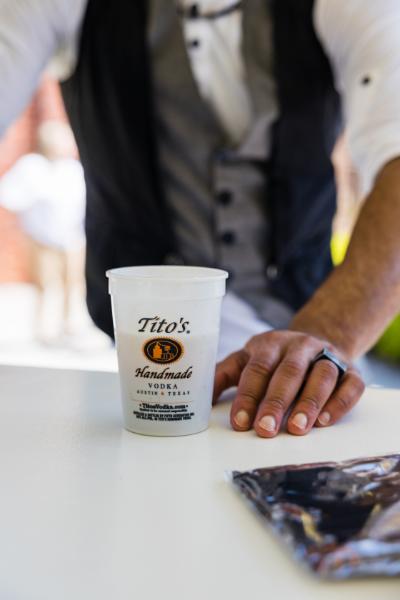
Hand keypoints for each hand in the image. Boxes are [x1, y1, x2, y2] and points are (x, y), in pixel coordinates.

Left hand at [213, 331, 364, 436]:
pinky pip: (350, 384)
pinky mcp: (351, 370)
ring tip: (297, 429)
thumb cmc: (273, 359)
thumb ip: (222, 377)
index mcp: (269, 344)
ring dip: (309, 402)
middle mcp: (299, 346)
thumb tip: (195, 401)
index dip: (248, 396)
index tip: (239, 422)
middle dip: (276, 402)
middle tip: (265, 429)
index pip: (257, 369)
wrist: (317, 339)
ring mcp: (327, 355)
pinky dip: (339, 402)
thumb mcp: (246, 360)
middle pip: (288, 372)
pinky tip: (325, 421)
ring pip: (321, 375)